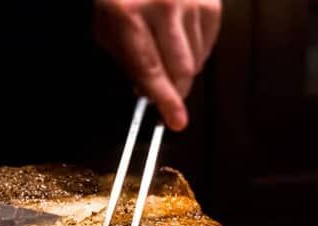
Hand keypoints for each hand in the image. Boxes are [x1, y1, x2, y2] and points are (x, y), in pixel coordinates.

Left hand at [93, 0, 221, 130]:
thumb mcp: (107, 29)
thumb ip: (127, 62)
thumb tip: (147, 93)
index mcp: (129, 16)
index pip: (150, 69)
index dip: (165, 100)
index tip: (176, 122)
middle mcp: (164, 7)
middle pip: (181, 69)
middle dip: (175, 91)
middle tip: (166, 95)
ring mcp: (191, 2)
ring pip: (197, 60)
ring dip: (183, 70)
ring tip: (167, 54)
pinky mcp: (211, 2)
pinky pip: (209, 45)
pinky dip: (195, 52)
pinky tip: (180, 39)